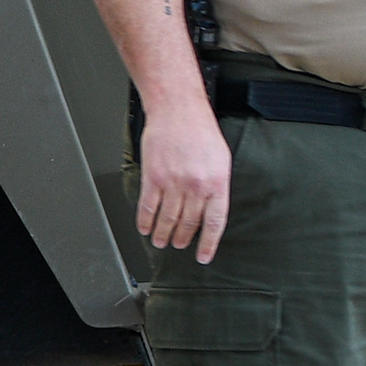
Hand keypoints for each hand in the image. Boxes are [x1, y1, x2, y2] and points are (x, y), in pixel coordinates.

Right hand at [134, 108, 234, 262]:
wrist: (177, 109)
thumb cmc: (199, 130)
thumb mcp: (221, 159)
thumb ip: (217, 185)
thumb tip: (211, 210)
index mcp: (217, 183)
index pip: (214, 222)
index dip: (208, 243)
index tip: (202, 256)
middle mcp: (196, 185)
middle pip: (189, 223)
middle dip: (182, 239)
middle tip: (178, 245)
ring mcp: (174, 182)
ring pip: (168, 219)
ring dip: (163, 233)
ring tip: (160, 241)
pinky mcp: (154, 175)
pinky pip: (148, 206)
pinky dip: (145, 220)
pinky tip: (144, 227)